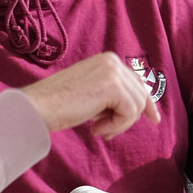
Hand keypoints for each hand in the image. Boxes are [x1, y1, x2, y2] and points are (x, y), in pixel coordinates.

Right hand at [19, 52, 158, 136]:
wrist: (39, 107)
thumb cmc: (60, 104)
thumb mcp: (93, 94)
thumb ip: (113, 95)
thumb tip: (138, 108)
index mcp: (108, 60)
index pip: (137, 82)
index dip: (146, 102)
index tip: (154, 118)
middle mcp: (113, 61)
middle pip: (140, 95)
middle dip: (127, 118)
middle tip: (107, 132)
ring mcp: (113, 72)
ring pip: (136, 106)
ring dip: (118, 124)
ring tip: (97, 128)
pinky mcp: (113, 86)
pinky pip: (129, 113)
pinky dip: (115, 126)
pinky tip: (96, 128)